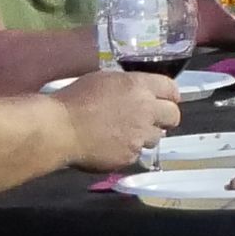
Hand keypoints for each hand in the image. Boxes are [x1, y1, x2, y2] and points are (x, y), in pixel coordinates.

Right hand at [56, 70, 179, 172]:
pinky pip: (137, 153)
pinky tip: (111, 145)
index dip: (170, 95)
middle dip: (165, 117)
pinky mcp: (130, 156)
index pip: (171, 88)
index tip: (165, 99)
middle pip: (173, 116)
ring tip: (124, 133)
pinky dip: (128, 150)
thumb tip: (136, 93)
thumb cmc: (74, 99)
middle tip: (151, 119)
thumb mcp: (104, 80)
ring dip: (145, 135)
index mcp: (139, 86)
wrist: (61, 129)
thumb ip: (127, 86)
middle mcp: (146, 110)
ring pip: (156, 137)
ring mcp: (140, 135)